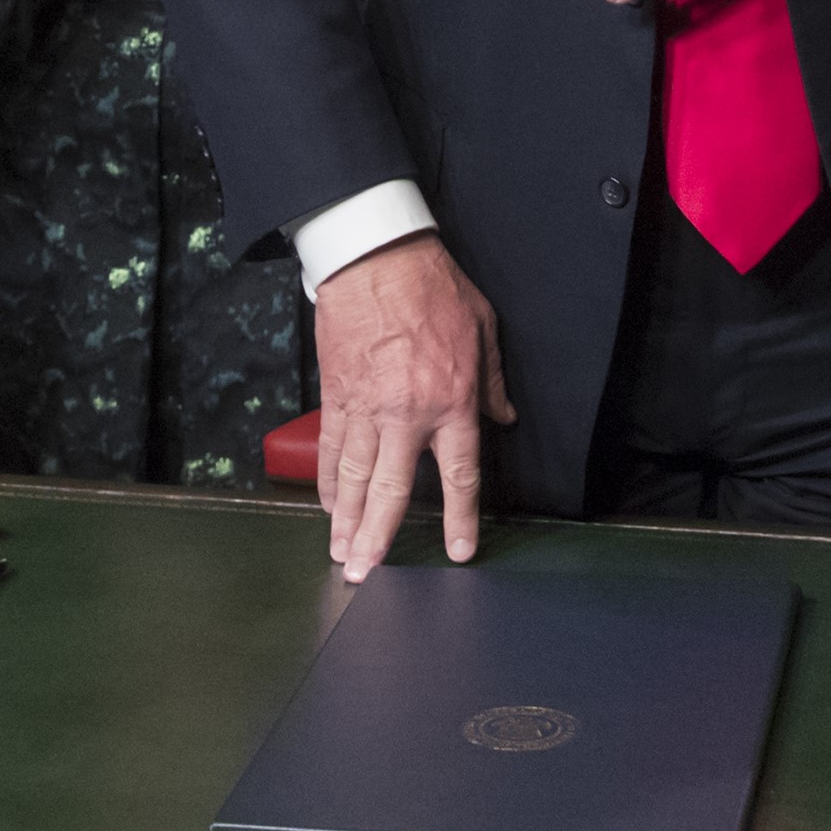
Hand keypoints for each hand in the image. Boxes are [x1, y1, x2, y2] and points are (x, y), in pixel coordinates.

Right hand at [309, 232, 510, 581]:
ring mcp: (366, 407)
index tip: (460, 552)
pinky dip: (324, 480)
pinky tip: (326, 505)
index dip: (461, 520)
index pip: (460, 476)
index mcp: (452, 401)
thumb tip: (505, 416)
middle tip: (366, 574)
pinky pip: (329, 447)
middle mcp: (407, 414)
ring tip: (340, 553)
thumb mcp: (483, 329)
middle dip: (380, 537)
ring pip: (352, 477)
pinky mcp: (336, 394)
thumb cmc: (432, 287)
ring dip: (345, 520)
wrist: (376, 257)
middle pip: (392, 490)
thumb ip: (492, 381)